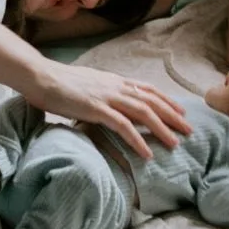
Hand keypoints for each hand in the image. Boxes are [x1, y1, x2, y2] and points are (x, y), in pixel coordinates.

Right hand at [31, 62, 188, 158]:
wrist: (40, 76)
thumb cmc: (58, 82)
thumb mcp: (87, 83)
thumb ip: (101, 91)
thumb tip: (108, 100)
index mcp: (114, 80)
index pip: (147, 89)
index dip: (166, 100)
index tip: (181, 110)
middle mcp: (115, 86)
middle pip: (152, 101)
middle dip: (173, 115)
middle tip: (189, 130)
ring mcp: (107, 97)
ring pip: (143, 113)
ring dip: (161, 128)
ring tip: (175, 143)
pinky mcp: (96, 109)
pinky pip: (123, 126)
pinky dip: (138, 140)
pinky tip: (147, 153)